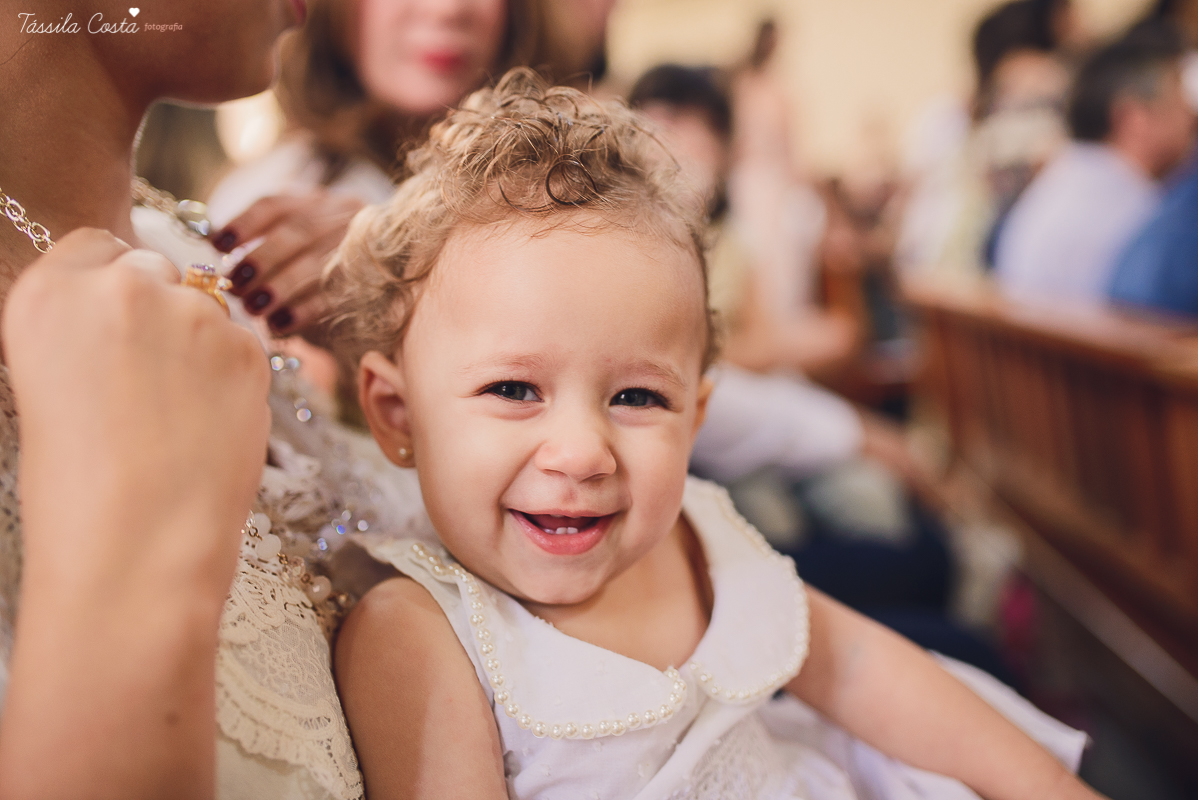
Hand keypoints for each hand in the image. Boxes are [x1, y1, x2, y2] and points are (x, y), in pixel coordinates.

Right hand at [0, 228, 271, 797]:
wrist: (136, 545)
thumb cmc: (77, 486)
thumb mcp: (49, 386)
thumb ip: (86, 329)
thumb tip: (131, 309)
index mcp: (49, 293)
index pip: (95, 245)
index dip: (110, 285)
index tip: (116, 325)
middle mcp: (122, 287)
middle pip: (154, 268)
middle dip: (158, 308)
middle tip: (149, 377)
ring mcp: (193, 313)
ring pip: (207, 306)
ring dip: (199, 342)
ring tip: (177, 414)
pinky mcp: (249, 348)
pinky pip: (244, 343)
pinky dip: (233, 373)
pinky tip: (209, 423)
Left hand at [212, 190, 364, 340]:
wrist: (385, 297)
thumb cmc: (327, 276)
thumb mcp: (301, 250)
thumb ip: (267, 244)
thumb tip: (215, 245)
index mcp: (323, 204)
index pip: (278, 205)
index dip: (245, 224)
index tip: (218, 245)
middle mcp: (348, 218)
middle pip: (299, 231)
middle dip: (261, 258)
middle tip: (233, 285)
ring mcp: (364, 249)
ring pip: (316, 262)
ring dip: (278, 286)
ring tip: (252, 307)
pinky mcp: (374, 285)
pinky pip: (334, 295)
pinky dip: (302, 310)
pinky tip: (279, 324)